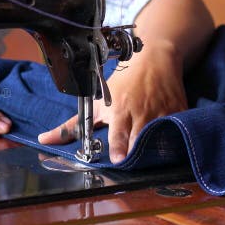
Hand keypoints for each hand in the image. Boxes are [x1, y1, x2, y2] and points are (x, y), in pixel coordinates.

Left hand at [38, 42, 187, 162]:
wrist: (154, 60)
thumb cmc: (121, 84)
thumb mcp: (95, 102)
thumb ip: (72, 125)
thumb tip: (44, 140)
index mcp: (119, 110)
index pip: (119, 134)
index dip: (119, 147)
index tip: (118, 159)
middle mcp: (141, 113)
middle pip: (139, 140)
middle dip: (136, 152)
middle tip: (132, 163)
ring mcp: (162, 113)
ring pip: (160, 138)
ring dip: (155, 149)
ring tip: (150, 158)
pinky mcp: (179, 113)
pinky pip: (178, 131)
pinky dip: (174, 139)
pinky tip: (170, 146)